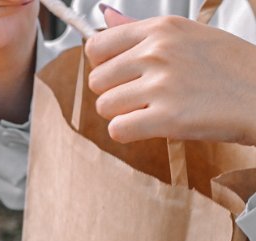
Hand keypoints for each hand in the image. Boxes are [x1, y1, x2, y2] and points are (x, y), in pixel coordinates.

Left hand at [87, 9, 255, 144]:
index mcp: (162, 28)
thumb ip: (140, 30)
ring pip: (105, 107)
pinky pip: (118, 129)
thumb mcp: (189, 36)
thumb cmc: (232, 68)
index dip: (104, 65)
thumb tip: (105, 16)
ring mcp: (162, 84)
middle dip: (115, 93)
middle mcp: (158, 52)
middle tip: (145, 96)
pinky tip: (153, 126)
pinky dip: (129, 133)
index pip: (97, 45)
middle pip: (97, 80)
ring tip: (154, 110)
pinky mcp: (167, 117)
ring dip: (123, 114)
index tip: (120, 74)